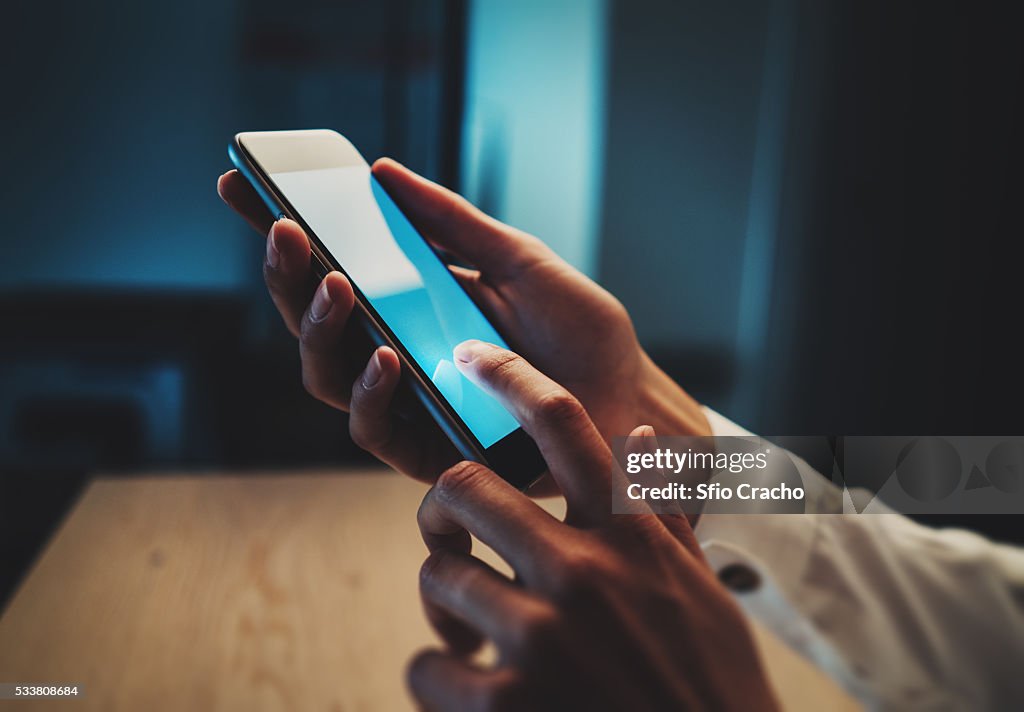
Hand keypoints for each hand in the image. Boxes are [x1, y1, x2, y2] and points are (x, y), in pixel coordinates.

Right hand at [217, 160, 709, 484]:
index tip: (242, 186)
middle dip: (288, 276)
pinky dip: (372, 391)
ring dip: (318, 329)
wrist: (628, 404)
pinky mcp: (426, 452)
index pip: (331, 268)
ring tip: (336, 284)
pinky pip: (374, 430)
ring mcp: (408, 405)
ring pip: (327, 376)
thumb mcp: (521, 261)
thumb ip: (454, 223)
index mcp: (413, 305)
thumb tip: (383, 171)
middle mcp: (398, 353)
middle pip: (314, 322)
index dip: (285, 235)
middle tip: (286, 231)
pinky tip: (387, 356)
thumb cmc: (580, 336)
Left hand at [409, 342, 777, 710]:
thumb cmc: (709, 686)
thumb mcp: (702, 594)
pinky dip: (438, 677)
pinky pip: (426, 668)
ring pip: (437, 574)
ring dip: (443, 603)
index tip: (470, 358)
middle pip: (463, 486)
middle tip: (451, 540)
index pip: (564, 426)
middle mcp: (581, 573)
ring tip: (466, 633)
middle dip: (443, 509)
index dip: (509, 378)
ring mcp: (539, 638)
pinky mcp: (503, 705)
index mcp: (630, 539)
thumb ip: (660, 516)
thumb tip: (639, 437)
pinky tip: (469, 689)